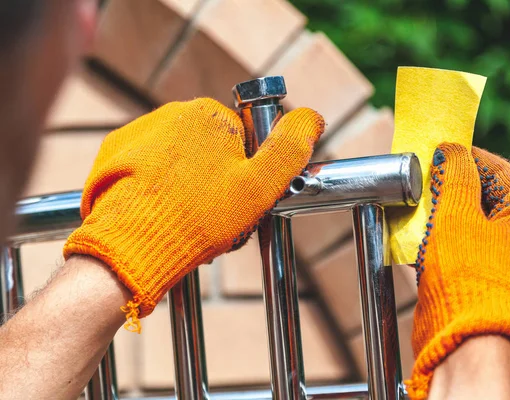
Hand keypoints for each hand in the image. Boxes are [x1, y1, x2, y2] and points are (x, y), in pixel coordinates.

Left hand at [63, 98, 323, 326]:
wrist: (129, 246)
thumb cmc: (199, 218)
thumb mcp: (261, 185)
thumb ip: (291, 148)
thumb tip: (312, 117)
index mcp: (211, 114)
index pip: (245, 141)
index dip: (248, 175)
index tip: (237, 201)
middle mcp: (173, 112)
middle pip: (212, 148)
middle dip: (218, 179)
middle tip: (213, 216)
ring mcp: (141, 130)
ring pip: (182, 158)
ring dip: (189, 183)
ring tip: (185, 216)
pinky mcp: (115, 151)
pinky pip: (150, 164)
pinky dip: (159, 184)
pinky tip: (161, 210)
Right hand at [406, 143, 509, 398]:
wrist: (467, 345)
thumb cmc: (467, 278)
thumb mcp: (457, 215)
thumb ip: (456, 174)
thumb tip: (452, 149)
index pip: (501, 171)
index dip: (466, 156)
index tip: (438, 150)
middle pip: (492, 198)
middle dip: (456, 187)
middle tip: (426, 179)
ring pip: (482, 225)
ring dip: (451, 213)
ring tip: (422, 205)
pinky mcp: (497, 286)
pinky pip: (476, 249)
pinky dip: (453, 239)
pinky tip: (427, 235)